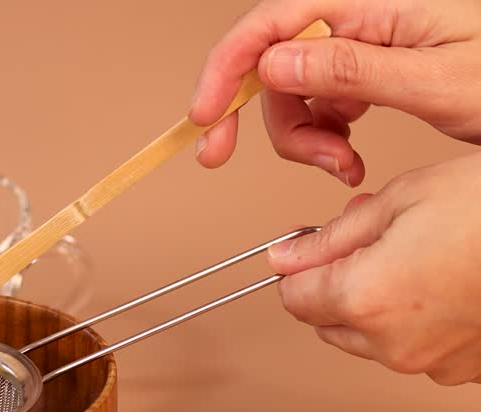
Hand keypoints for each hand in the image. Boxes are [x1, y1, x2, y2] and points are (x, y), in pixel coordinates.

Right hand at [189, 0, 480, 185]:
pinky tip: (349, 153)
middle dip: (262, 117)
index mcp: (375, 5)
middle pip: (274, 61)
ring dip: (303, 138)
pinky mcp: (370, 68)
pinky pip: (320, 101)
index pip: (272, 23)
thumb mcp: (439, 82)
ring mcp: (366, 43)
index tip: (204, 116)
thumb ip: (354, 70)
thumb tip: (276, 65)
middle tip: (234, 156)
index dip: (226, 68)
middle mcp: (363, 18)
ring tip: (342, 165)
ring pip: (293, 89)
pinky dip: (323, 136)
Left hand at [267, 152, 480, 384]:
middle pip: (328, 324)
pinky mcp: (469, 371)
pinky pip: (422, 349)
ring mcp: (434, 363)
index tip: (317, 247)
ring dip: (381, 306)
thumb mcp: (402, 199)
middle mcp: (393, 344)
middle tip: (379, 241)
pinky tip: (454, 283)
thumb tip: (284, 257)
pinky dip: (425, 322)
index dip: (302, 268)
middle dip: (339, 285)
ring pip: (374, 340)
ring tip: (425, 257)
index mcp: (365, 299)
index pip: (294, 298)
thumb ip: (332, 237)